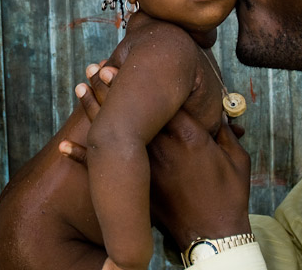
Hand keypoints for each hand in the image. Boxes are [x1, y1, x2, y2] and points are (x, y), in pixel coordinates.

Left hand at [59, 63, 252, 249]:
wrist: (217, 237)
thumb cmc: (230, 197)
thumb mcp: (236, 160)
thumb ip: (224, 133)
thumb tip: (217, 113)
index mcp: (190, 138)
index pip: (162, 101)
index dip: (140, 81)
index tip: (124, 64)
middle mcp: (164, 150)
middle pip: (133, 112)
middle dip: (113, 88)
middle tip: (95, 68)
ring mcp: (148, 170)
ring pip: (116, 134)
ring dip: (95, 110)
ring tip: (80, 88)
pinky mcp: (138, 189)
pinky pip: (104, 173)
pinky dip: (83, 159)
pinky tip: (64, 146)